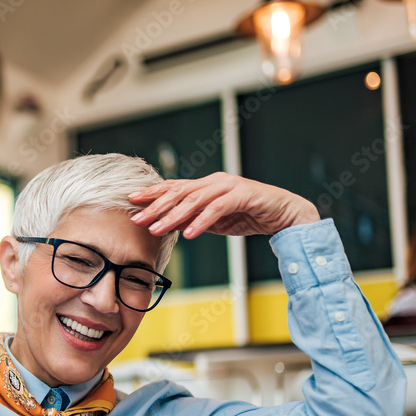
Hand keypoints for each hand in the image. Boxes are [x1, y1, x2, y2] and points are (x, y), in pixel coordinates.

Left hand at [127, 172, 319, 239]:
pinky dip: (202, 222)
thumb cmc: (249, 215)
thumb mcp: (215, 221)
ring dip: (174, 216)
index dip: (152, 192)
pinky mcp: (243, 195)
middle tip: (137, 219)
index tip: (131, 200)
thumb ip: (194, 220)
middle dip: (156, 206)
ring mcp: (228, 186)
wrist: (284, 214)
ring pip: (195, 200)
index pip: (174, 187)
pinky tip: (189, 233)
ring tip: (157, 229)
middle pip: (179, 192)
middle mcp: (214, 182)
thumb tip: (170, 227)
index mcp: (206, 185)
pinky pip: (217, 209)